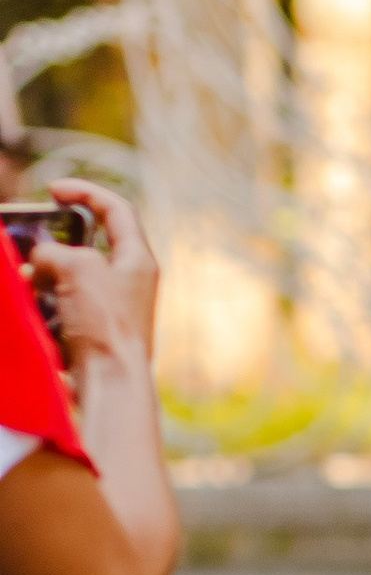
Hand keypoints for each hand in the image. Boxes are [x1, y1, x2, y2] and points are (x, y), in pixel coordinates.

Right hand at [32, 186, 156, 384]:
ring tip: (28, 283)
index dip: (85, 192)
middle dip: (53, 244)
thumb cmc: (105, 324)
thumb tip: (40, 264)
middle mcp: (129, 282)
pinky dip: (44, 304)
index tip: (54, 190)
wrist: (110, 384)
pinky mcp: (93, 333)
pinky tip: (32, 308)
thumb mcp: (78, 269)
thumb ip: (55, 252)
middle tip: (31, 247)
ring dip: (44, 277)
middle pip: (87, 247)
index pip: (117, 210)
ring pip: (69, 279)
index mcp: (138, 259)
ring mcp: (111, 310)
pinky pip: (62, 308)